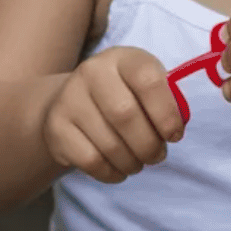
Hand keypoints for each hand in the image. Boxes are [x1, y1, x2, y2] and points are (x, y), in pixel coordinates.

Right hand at [42, 46, 183, 182]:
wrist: (71, 99)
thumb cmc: (124, 93)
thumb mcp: (145, 85)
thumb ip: (165, 100)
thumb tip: (175, 129)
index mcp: (123, 58)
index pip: (149, 81)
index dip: (167, 113)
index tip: (175, 135)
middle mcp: (92, 72)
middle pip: (126, 116)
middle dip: (149, 145)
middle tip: (158, 156)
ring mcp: (69, 99)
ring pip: (109, 143)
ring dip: (132, 162)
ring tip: (140, 163)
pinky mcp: (55, 127)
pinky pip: (90, 160)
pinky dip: (111, 172)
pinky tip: (119, 170)